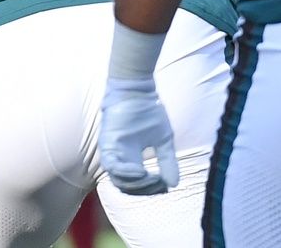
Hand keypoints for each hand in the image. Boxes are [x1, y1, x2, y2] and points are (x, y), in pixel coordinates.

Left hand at [99, 75, 178, 194]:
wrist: (138, 91)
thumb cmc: (149, 111)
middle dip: (145, 189)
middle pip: (127, 185)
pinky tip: (141, 172)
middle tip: (159, 184)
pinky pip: (111, 165)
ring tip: (151, 179)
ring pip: (117, 179)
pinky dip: (125, 173)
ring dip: (136, 184)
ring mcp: (112, 151)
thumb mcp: (163, 140)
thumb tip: (173, 185)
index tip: (165, 186)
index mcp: (131, 157)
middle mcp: (120, 157)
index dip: (151, 188)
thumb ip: (167, 161)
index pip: (137, 183)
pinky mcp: (106, 143)